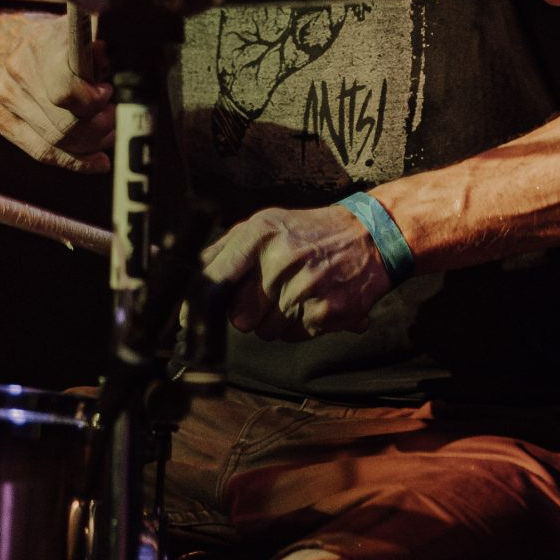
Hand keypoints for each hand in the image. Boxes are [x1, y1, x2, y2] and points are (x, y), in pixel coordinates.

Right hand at [0, 14, 114, 169]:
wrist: (13, 41)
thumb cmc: (62, 40)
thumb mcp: (85, 35)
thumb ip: (96, 49)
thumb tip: (100, 55)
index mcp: (40, 45)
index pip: (65, 92)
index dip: (92, 102)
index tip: (106, 92)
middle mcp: (16, 71)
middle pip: (64, 125)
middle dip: (98, 127)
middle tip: (113, 118)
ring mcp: (3, 96)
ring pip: (55, 143)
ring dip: (90, 144)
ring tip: (107, 133)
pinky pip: (41, 151)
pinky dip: (73, 160)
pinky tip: (95, 160)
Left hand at [201, 203, 391, 340]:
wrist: (370, 236)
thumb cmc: (309, 233)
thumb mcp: (266, 224)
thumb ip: (225, 249)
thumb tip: (191, 280)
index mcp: (260, 234)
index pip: (214, 280)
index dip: (198, 309)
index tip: (189, 324)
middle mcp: (281, 259)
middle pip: (239, 317)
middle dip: (248, 314)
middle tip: (268, 295)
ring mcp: (305, 286)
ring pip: (267, 331)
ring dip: (277, 321)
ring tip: (297, 292)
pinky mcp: (327, 311)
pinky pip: (294, 335)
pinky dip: (301, 325)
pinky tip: (315, 301)